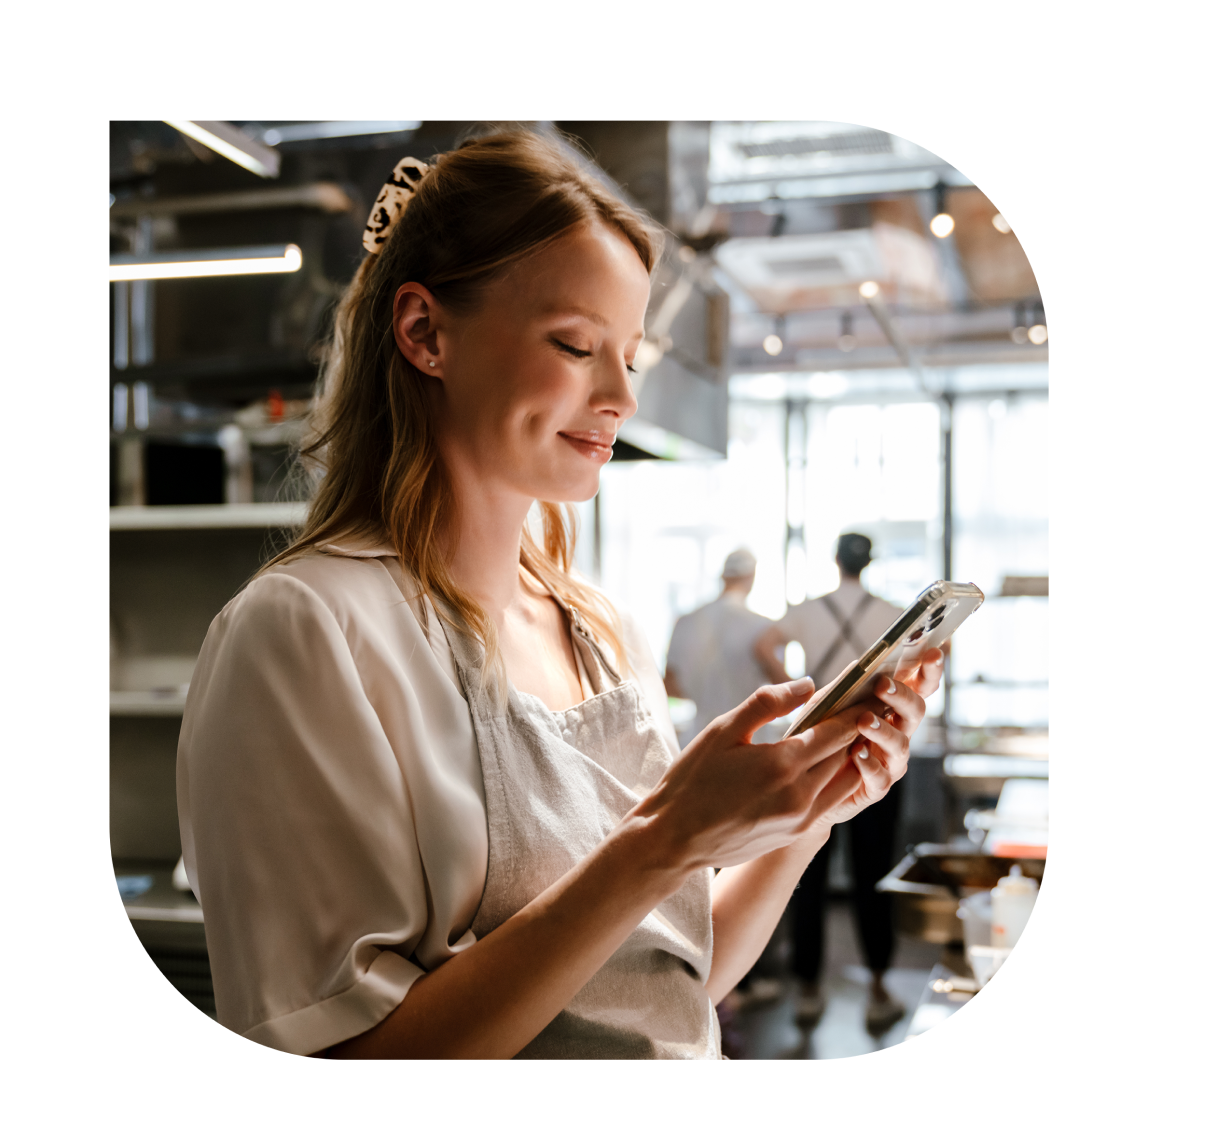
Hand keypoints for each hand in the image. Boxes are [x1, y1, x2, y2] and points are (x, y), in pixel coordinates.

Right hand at [629, 678, 871, 872]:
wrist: (675, 839)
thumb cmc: (692, 779)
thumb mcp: (722, 731)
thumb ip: (767, 704)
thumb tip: (808, 685)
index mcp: (781, 763)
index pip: (837, 730)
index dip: (856, 708)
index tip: (867, 690)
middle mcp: (799, 794)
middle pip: (847, 754)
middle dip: (858, 728)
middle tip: (867, 704)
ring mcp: (800, 818)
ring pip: (846, 780)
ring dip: (852, 756)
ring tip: (851, 732)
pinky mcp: (796, 833)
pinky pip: (831, 800)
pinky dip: (837, 778)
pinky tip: (828, 762)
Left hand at [809, 648, 945, 831]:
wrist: (804, 782)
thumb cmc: (819, 737)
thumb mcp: (827, 707)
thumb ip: (845, 688)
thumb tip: (860, 663)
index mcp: (891, 710)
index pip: (918, 687)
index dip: (929, 671)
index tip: (933, 652)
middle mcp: (898, 734)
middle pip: (916, 712)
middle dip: (903, 697)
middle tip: (884, 685)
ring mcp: (890, 762)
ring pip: (900, 745)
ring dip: (884, 730)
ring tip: (864, 720)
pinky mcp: (875, 788)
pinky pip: (880, 778)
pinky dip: (870, 764)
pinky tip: (857, 754)